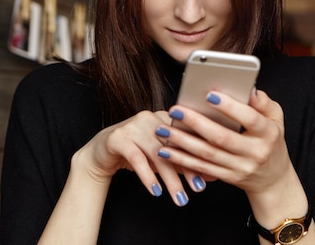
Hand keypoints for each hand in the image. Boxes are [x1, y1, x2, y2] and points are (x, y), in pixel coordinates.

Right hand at [75, 110, 205, 206]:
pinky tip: (156, 191)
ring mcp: (133, 126)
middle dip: (188, 169)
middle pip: (174, 145)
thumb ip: (184, 163)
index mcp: (164, 117)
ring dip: (170, 179)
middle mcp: (150, 117)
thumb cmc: (137, 153)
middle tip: (199, 189)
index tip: (212, 176)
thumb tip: (213, 175)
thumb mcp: (162, 158)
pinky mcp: (118, 138)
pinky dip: (148, 176)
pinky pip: (136, 158)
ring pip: (157, 153)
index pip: (186, 136)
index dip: (200, 156)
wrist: (102, 153)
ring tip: (180, 198)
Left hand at [154, 89, 292, 195]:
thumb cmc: (271, 141)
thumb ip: (263, 102)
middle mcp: (255, 152)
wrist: (273, 179)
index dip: (230, 107)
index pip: (250, 119)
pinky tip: (165, 151)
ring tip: (162, 130)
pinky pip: (202, 168)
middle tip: (175, 109)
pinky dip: (182, 160)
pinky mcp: (227, 177)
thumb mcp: (276, 119)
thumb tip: (248, 88)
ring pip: (207, 155)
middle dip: (195, 123)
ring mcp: (240, 168)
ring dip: (182, 142)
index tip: (209, 94)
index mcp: (268, 134)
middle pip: (222, 138)